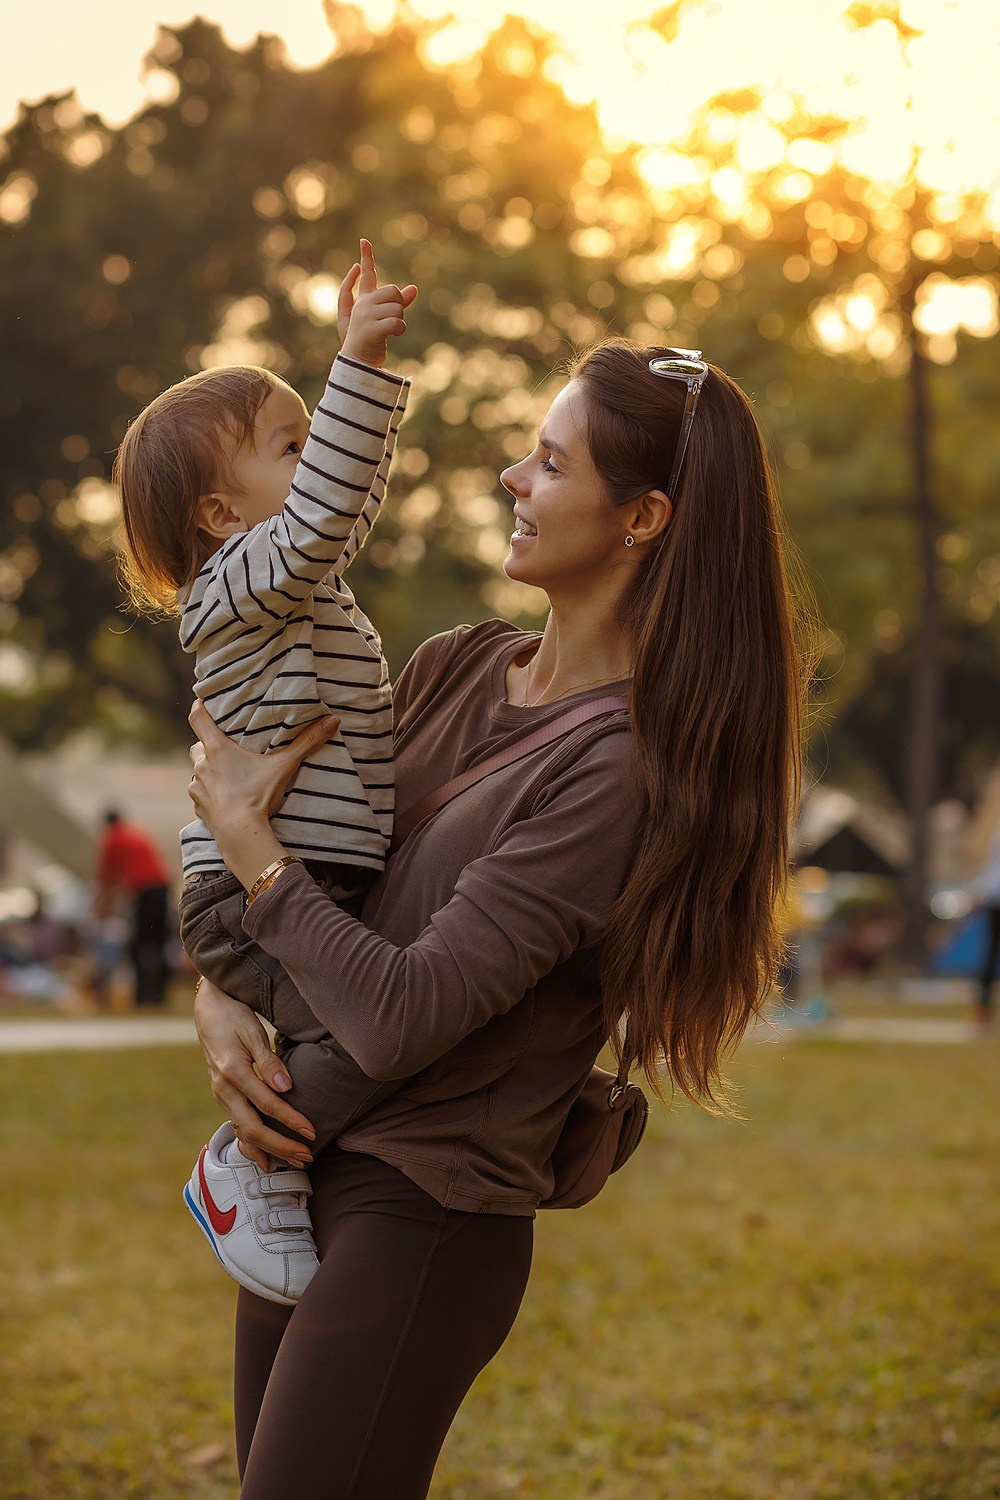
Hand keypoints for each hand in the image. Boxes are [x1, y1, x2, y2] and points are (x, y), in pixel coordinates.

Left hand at [187, 698, 338, 887]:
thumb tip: (333, 720)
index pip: (197, 718)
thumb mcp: (284, 766)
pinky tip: (225, 798)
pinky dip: (209, 793)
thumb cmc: (257, 795)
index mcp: (217, 749)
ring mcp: (197, 788)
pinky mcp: (199, 808)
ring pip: (198, 771)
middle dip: (208, 744)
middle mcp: (202, 765)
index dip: (199, 707)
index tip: (204, 702)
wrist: (240, 834)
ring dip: (209, 770)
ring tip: (227, 774)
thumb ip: (307, 742)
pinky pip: (200, 795)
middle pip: (197, 746)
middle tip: (226, 746)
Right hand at [194, 977, 315, 1168]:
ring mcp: (221, 1095)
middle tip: (307, 1156)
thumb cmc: (234, 1015)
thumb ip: (269, 1060)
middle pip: (253, 1129)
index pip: (267, 1105)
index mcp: (233, 1072)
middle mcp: (224, 1089)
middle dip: (281, 1146)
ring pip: (244, 1132)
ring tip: (294, 1161)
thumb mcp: (252, 1031)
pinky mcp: (223, 1095)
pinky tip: (265, 1158)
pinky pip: (237, 1126)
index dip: (291, 1121)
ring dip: (269, 1149)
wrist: (207, 1008)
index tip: (312, 1132)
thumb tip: (286, 1087)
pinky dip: (251, 1145)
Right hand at [339, 237, 417, 367]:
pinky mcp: (371, 329)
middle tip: (392, 319)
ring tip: (391, 330)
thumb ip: (399, 303)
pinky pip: (397, 322)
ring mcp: (365, 316)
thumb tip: (414, 288)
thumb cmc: (372, 340)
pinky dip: (400, 329)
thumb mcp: (386, 319)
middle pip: (393, 291)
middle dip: (400, 305)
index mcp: (364, 300)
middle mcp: (363, 304)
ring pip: (398, 307)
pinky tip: (395, 334)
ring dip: (400, 320)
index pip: (367, 275)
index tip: (364, 240)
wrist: (359, 362)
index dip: (366, 257)